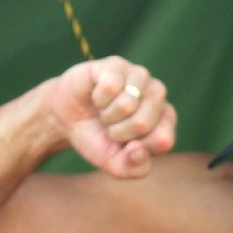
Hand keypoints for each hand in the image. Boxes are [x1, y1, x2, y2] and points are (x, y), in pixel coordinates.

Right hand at [49, 57, 176, 177]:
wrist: (67, 119)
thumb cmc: (98, 140)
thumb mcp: (116, 165)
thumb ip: (134, 167)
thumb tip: (139, 149)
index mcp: (165, 120)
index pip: (163, 140)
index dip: (137, 149)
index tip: (126, 145)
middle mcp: (157, 94)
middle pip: (143, 123)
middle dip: (119, 133)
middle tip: (111, 128)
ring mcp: (138, 76)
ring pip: (127, 104)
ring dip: (108, 116)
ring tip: (105, 112)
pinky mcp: (116, 65)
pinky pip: (110, 87)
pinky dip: (98, 99)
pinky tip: (97, 96)